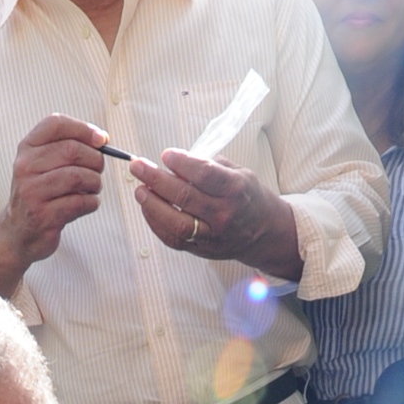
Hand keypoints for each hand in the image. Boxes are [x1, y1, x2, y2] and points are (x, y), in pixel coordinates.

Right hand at [0, 116, 108, 284]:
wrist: (18, 232)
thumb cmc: (39, 193)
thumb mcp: (43, 164)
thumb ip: (67, 147)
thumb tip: (102, 139)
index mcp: (27, 148)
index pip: (56, 124)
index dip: (83, 128)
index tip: (101, 140)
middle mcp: (25, 167)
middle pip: (72, 150)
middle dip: (95, 160)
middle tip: (98, 170)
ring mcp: (32, 192)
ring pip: (78, 177)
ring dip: (95, 183)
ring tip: (92, 188)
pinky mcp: (43, 215)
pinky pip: (80, 202)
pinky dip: (92, 202)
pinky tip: (87, 203)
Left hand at [127, 150, 300, 279]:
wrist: (265, 231)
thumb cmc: (246, 196)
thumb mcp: (238, 172)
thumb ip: (208, 166)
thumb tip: (175, 162)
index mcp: (236, 189)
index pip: (205, 174)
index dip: (182, 162)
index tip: (165, 154)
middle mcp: (224, 214)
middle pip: (185, 197)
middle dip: (156, 179)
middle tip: (138, 166)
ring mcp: (213, 235)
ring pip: (177, 223)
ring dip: (153, 205)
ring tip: (140, 189)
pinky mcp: (202, 249)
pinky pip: (173, 239)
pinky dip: (156, 223)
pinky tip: (147, 208)